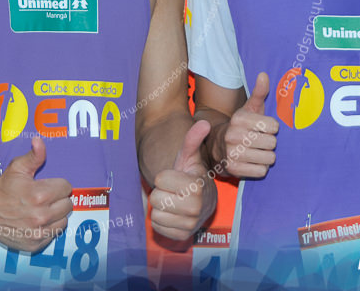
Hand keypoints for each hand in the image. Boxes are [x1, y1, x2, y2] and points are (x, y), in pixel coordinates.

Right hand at [0, 137, 73, 251]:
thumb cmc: (3, 187)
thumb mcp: (17, 167)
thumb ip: (34, 155)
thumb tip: (39, 141)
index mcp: (40, 195)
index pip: (67, 187)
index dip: (56, 185)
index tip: (46, 186)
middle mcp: (41, 216)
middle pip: (68, 205)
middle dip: (57, 199)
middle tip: (43, 198)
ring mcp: (39, 232)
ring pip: (63, 221)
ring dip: (55, 215)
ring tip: (40, 209)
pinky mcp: (35, 244)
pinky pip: (54, 234)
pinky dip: (48, 228)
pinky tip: (36, 222)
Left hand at [149, 120, 214, 239]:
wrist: (201, 200)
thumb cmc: (191, 175)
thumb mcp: (189, 156)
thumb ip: (192, 139)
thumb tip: (204, 123)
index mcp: (198, 186)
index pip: (161, 179)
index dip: (165, 175)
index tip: (176, 175)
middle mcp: (197, 208)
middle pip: (156, 198)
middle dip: (161, 192)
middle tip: (172, 190)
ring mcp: (191, 224)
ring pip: (156, 214)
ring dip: (161, 207)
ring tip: (173, 201)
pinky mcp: (183, 236)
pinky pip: (158, 227)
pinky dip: (161, 220)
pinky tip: (172, 213)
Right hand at [221, 72, 277, 177]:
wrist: (216, 146)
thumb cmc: (240, 126)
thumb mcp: (248, 109)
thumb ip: (258, 92)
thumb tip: (264, 74)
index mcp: (239, 119)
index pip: (274, 126)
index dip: (271, 128)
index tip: (262, 128)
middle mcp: (234, 135)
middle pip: (272, 143)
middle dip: (269, 143)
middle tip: (258, 141)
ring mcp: (233, 153)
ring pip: (269, 158)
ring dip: (266, 156)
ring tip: (256, 151)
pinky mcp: (234, 169)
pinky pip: (262, 171)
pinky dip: (260, 168)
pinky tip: (251, 161)